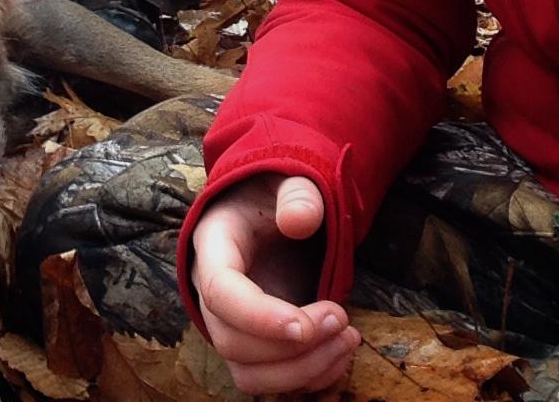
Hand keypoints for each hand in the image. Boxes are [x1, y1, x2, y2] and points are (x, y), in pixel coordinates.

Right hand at [191, 173, 359, 394]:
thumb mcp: (288, 180)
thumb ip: (296, 195)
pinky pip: (268, 380)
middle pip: (233, 342)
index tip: (304, 326)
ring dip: (300, 370)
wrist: (269, 210)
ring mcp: (230, 323)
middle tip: (342, 320)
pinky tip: (340, 353)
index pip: (221, 293)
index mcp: (214, 245)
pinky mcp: (253, 343)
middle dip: (291, 346)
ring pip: (248, 373)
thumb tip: (299, 221)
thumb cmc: (275, 194)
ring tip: (347, 341)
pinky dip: (306, 378)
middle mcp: (211, 292)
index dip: (258, 317)